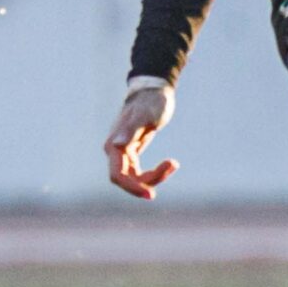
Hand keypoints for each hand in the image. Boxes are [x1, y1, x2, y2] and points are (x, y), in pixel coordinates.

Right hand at [103, 81, 176, 199]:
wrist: (153, 92)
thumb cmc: (150, 102)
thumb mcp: (144, 116)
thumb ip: (129, 130)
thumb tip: (116, 146)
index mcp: (114, 145)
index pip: (118, 176)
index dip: (132, 188)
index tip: (151, 195)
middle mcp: (115, 151)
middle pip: (126, 180)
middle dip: (146, 183)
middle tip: (171, 167)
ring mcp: (123, 152)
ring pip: (134, 178)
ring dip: (153, 177)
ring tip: (173, 163)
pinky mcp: (132, 152)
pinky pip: (139, 172)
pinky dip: (154, 173)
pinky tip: (170, 164)